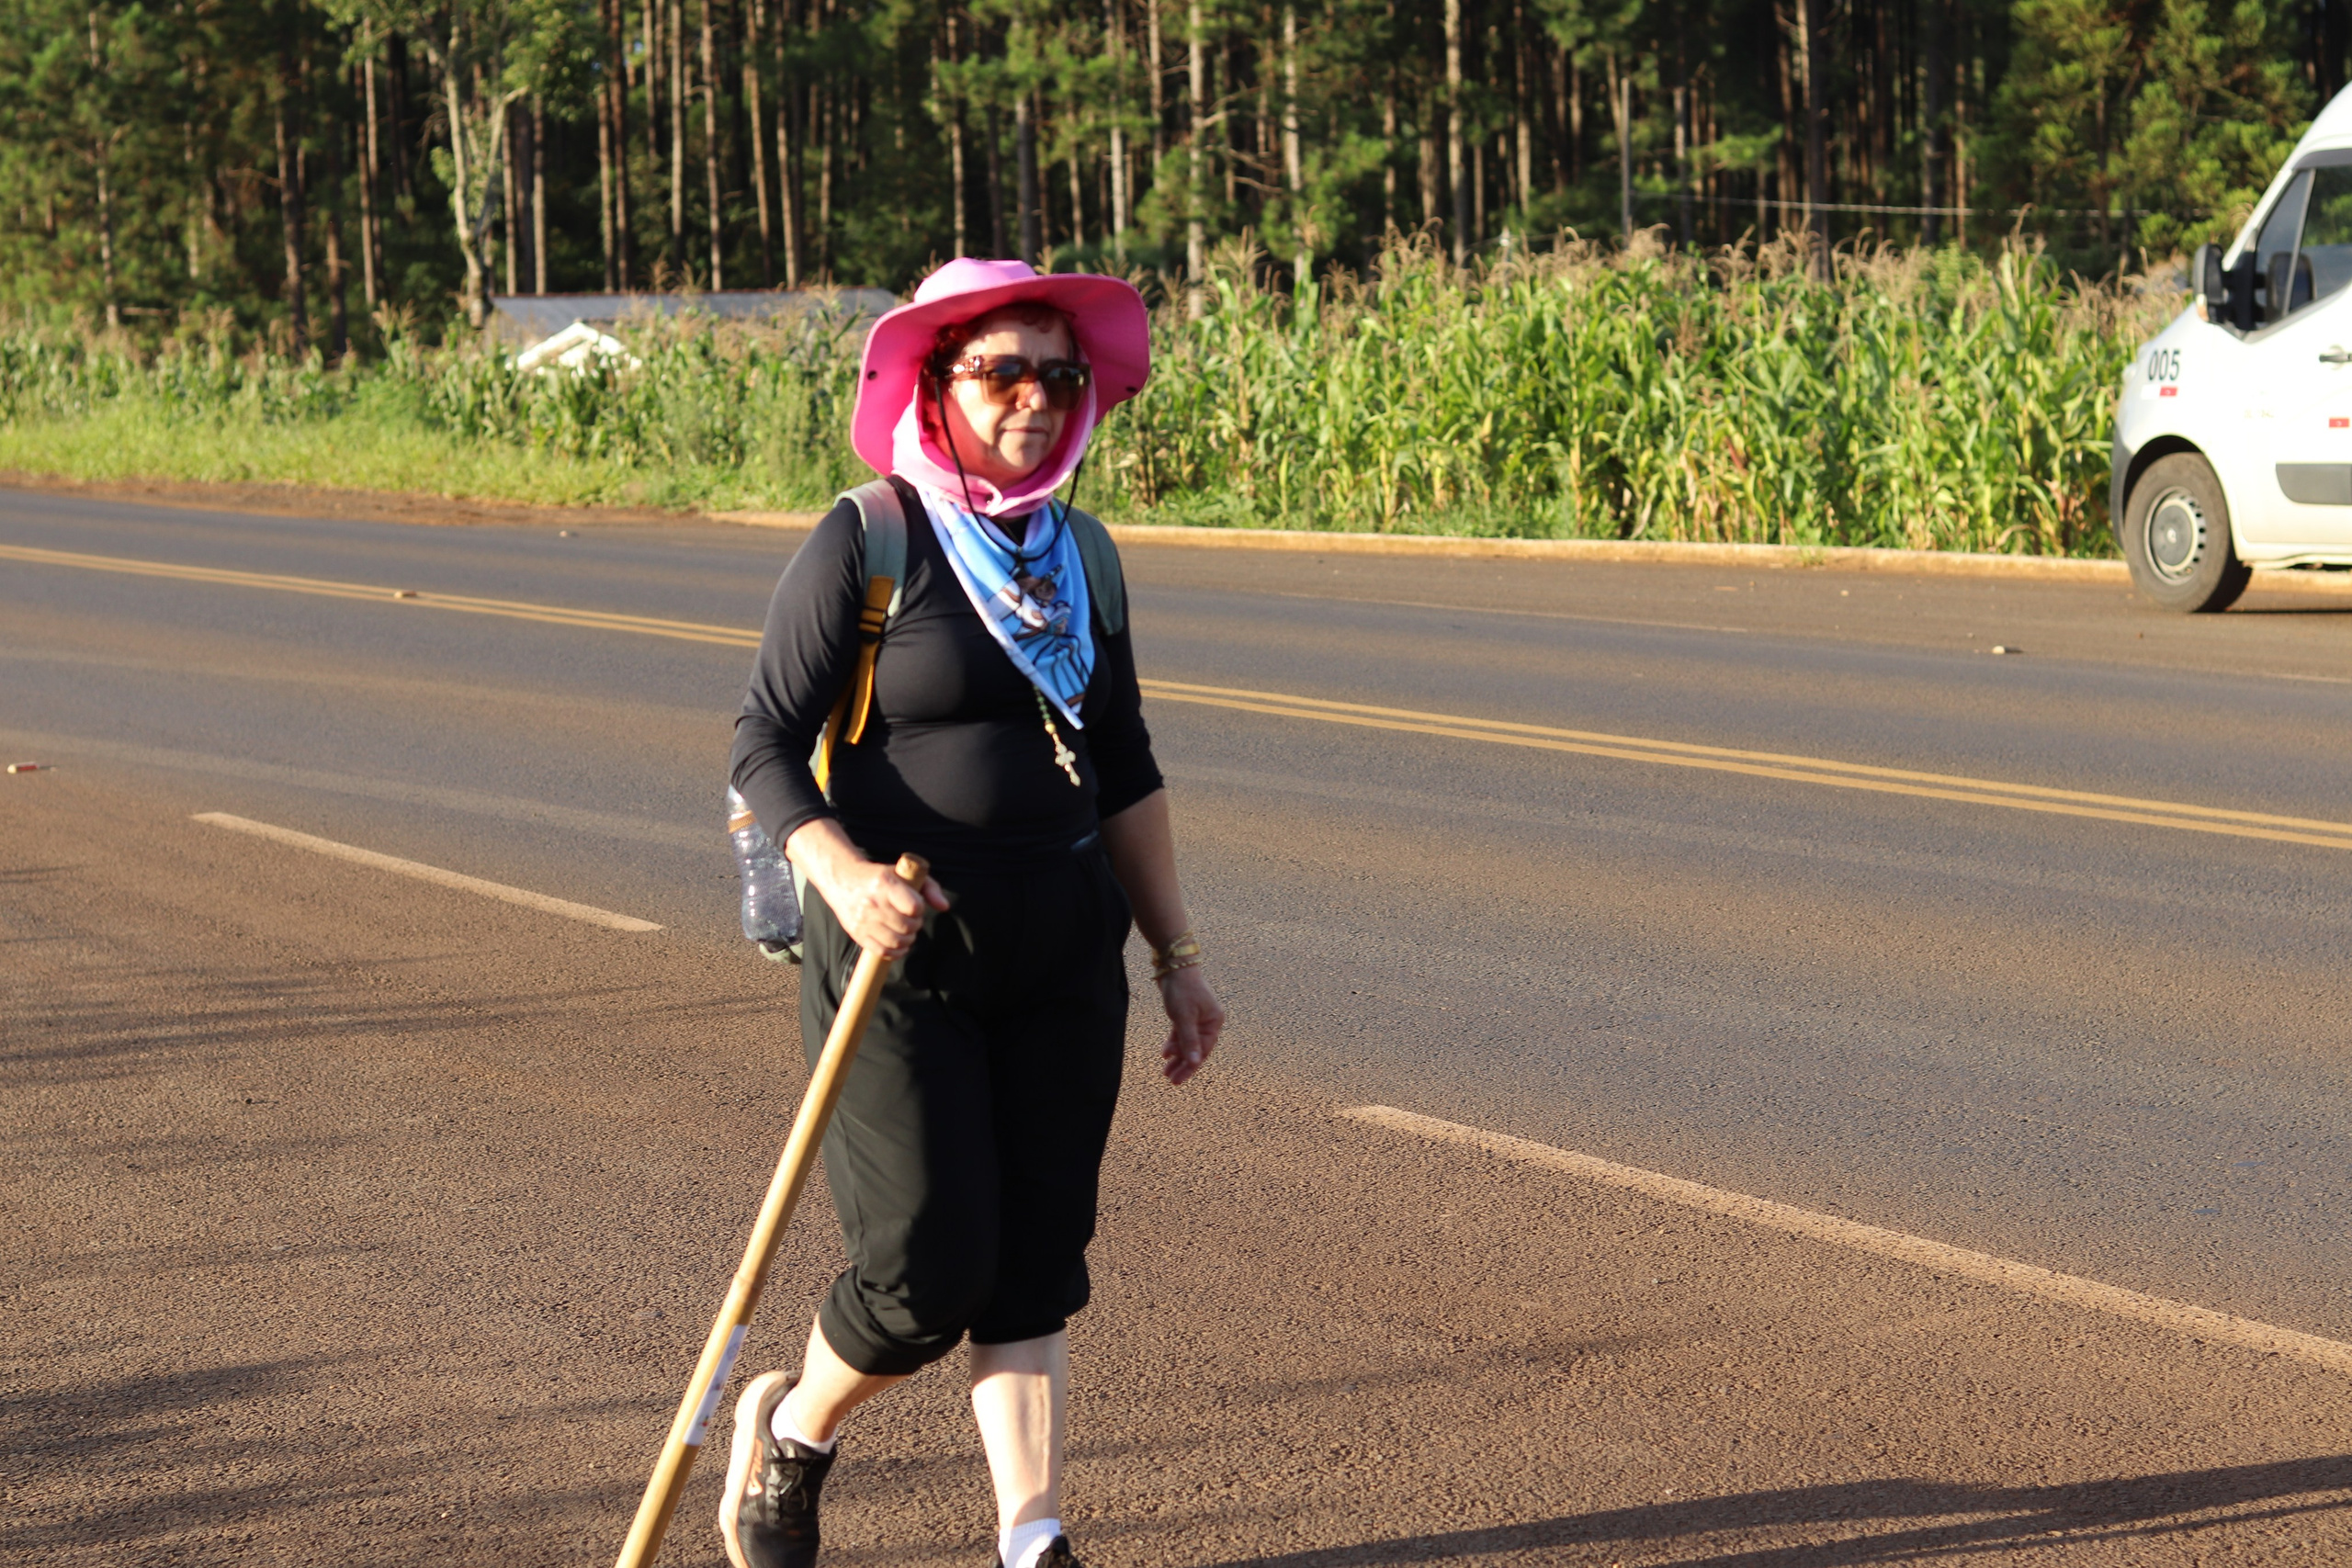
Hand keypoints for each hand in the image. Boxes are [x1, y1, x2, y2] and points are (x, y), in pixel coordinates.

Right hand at [786, 819, 949, 959]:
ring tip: (907, 931)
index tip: (916, 905)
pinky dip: (895, 952)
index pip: (913, 906)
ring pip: (896, 941)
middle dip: (916, 925)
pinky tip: (899, 944)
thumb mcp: (904, 874)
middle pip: (906, 926)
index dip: (919, 908)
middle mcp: (873, 903)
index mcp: (885, 884)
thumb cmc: (880, 877)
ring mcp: (863, 920)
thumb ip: (929, 888)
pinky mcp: (857, 933)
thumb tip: (944, 907)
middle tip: (913, 919)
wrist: (843, 879)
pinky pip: (882, 951)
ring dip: (908, 939)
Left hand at [1155, 965, 1222, 1084]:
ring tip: (1166, 1070)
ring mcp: (1197, 1017)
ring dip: (1177, 1056)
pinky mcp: (1185, 1013)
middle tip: (1171, 1079)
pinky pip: (1181, 1033)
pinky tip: (1165, 1054)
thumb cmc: (1182, 989)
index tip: (1178, 1080)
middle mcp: (1208, 1021)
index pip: (1203, 1050)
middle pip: (1196, 1048)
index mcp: (1214, 1022)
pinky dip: (1174, 1043)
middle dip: (1183, 1064)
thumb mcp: (1184, 1017)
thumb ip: (1189, 1041)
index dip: (1190, 1066)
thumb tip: (1195, 1062)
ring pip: (1187, 1042)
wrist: (1174, 965)